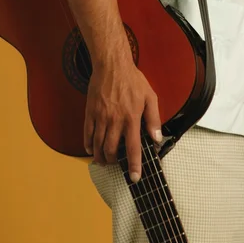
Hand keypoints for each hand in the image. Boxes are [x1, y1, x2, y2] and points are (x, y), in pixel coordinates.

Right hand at [84, 61, 161, 182]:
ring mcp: (101, 117)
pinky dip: (88, 144)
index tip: (135, 177)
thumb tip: (156, 138)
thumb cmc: (132, 80)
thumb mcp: (150, 97)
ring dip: (100, 156)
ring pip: (98, 144)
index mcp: (131, 118)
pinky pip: (87, 133)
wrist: (112, 65)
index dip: (134, 165)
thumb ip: (153, 119)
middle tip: (115, 165)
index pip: (133, 148)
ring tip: (103, 161)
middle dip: (113, 162)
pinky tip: (90, 149)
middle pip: (111, 149)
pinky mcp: (90, 112)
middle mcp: (115, 120)